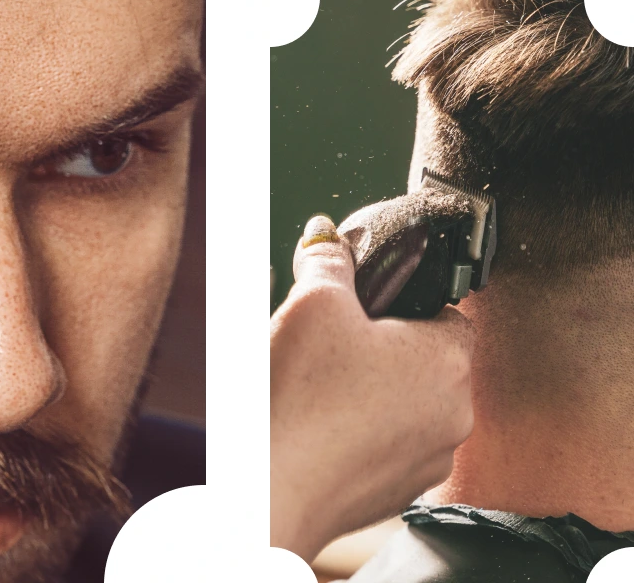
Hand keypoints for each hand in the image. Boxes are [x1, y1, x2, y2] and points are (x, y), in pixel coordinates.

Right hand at [269, 214, 474, 562]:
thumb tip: (327, 233)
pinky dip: (357, 429)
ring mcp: (427, 463)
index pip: (449, 311)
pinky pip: (384, 444)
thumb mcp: (313, 301)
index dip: (406, 299)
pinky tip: (316, 419)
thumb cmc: (302, 395)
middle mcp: (454, 417)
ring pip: (405, 402)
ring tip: (317, 380)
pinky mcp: (395, 494)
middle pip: (424, 357)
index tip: (366, 302)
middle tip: (330, 336)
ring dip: (370, 387)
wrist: (274, 489)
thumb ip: (329, 259)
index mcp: (448, 361)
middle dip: (380, 342)